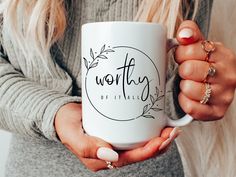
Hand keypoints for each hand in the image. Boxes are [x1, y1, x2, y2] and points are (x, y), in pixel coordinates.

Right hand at [54, 103, 180, 170]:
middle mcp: (112, 155)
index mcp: (102, 160)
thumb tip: (112, 156)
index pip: (129, 159)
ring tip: (172, 129)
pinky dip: (150, 132)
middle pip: (140, 154)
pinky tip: (159, 125)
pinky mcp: (118, 134)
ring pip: (141, 146)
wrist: (63, 115)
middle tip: (172, 132)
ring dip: (158, 139)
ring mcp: (116, 144)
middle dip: (159, 145)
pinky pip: (137, 137)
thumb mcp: (73, 136)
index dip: (147, 152)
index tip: (161, 140)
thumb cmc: (66, 125)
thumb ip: (88, 147)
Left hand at [175, 20, 235, 120]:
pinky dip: (185, 102)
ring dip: (184, 86)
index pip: (189, 50)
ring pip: (189, 88)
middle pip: (188, 70)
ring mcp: (224, 95)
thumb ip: (190, 33)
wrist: (214, 85)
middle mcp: (228, 76)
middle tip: (187, 72)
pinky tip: (189, 97)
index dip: (180, 54)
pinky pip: (191, 108)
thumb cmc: (203, 64)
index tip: (183, 58)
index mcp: (224, 55)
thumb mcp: (199, 44)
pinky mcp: (217, 112)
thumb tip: (184, 35)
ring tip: (190, 84)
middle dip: (182, 70)